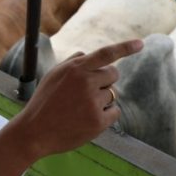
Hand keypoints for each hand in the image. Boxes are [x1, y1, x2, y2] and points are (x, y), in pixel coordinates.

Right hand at [9, 38, 142, 161]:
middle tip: (88, 92)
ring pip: (112, 94)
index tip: (140, 43)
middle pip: (113, 74)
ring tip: (81, 108)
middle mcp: (86, 82)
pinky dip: (106, 115)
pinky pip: (115, 111)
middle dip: (105, 80)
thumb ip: (72, 62)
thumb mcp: (53, 75)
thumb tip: (89, 55)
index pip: (106, 54)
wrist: (35, 132)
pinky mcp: (98, 121)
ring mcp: (93, 102)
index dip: (125, 47)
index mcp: (75, 69)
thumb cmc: (44, 102)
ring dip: (102, 99)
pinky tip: (87, 119)